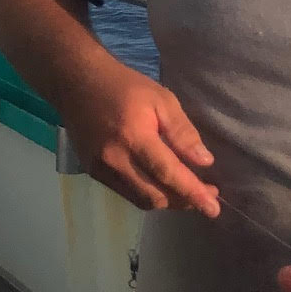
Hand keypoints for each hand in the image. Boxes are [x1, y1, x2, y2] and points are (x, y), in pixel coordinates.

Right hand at [58, 55, 219, 216]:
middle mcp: (115, 158)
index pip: (168, 174)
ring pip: (140, 200)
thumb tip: (204, 162)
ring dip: (166, 201)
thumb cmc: (124, 86)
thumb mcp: (162, 99)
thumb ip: (182, 132)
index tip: (213, 208)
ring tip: (185, 192)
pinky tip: (158, 184)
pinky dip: (146, 194)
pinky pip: (125, 192)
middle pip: (155, 195)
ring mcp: (100, 168)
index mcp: (135, 136)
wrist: (76, 83)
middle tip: (206, 194)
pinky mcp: (92, 171)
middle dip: (184, 201)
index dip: (193, 193)